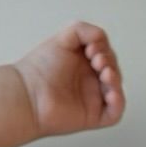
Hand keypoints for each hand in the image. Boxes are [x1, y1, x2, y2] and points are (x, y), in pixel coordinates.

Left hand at [14, 23, 125, 138]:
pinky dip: (118, 103)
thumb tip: (101, 38)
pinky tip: (110, 92)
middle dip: (109, 63)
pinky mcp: (92, 116)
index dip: (104, 50)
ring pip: (115, 90)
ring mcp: (91, 100)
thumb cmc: (39, 68)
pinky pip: (114, 113)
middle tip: (96, 60)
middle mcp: (88, 82)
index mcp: (83, 65)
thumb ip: (84, 30)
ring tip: (103, 72)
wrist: (27, 93)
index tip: (91, 48)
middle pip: (113, 71)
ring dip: (115, 79)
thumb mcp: (63, 38)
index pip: (106, 55)